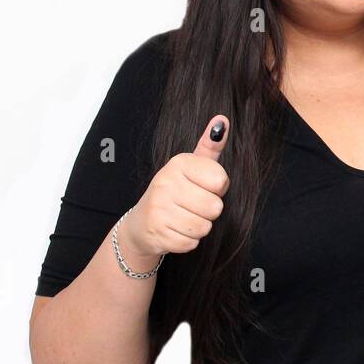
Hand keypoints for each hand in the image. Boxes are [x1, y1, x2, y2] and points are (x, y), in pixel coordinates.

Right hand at [120, 115, 230, 261]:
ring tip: (183, 218)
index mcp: (178, 164)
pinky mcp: (157, 233)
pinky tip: (174, 230)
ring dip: (199, 227)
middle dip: (208, 211)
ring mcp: (158, 209)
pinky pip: (192, 243)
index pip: (220, 180)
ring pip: (204, 227)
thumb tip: (222, 120)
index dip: (217, 188)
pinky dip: (187, 241)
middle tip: (191, 205)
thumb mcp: (191, 167)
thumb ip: (209, 148)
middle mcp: (165, 183)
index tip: (202, 186)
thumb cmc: (175, 192)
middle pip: (215, 207)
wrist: (141, 224)